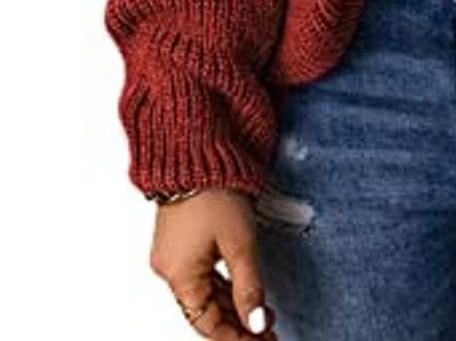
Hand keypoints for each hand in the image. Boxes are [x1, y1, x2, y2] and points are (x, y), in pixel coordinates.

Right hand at [148, 189, 277, 336]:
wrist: (197, 151)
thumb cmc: (215, 191)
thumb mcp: (239, 244)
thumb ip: (249, 288)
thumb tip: (257, 323)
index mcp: (179, 276)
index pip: (207, 324)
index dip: (235, 337)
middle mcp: (169, 269)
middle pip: (204, 311)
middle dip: (237, 324)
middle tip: (267, 332)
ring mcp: (172, 254)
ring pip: (203, 293)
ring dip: (231, 305)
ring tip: (261, 315)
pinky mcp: (179, 239)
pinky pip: (200, 274)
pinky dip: (221, 286)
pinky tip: (241, 290)